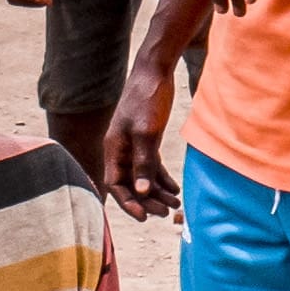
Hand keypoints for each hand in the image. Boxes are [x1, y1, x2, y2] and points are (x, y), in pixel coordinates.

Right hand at [99, 63, 181, 220]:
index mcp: (113, 148)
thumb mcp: (146, 132)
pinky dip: (162, 179)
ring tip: (176, 203)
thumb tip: (139, 192)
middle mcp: (120, 150)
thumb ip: (143, 162)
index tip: (143, 217)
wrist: (155, 73)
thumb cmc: (147, 99)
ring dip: (157, 192)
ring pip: (142, 177)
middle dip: (146, 201)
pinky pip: (151, 166)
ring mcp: (133, 145)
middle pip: (129, 184)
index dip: (127, 203)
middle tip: (166, 213)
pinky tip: (175, 189)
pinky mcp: (146, 140)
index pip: (115, 184)